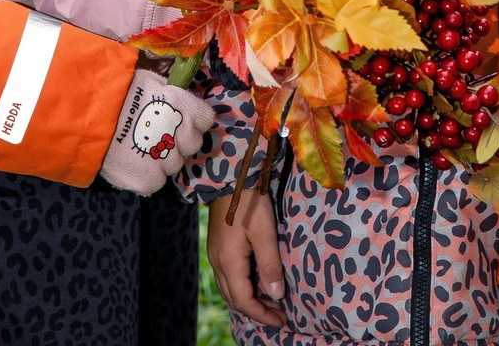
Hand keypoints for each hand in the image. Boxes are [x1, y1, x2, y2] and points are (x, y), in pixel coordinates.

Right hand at [97, 65, 216, 194]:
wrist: (88, 115)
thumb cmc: (117, 91)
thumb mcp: (150, 81)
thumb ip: (171, 94)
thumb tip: (179, 97)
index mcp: (184, 107)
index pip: (206, 119)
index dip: (191, 120)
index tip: (176, 118)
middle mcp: (181, 135)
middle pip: (192, 145)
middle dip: (177, 140)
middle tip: (154, 133)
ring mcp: (166, 161)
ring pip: (173, 165)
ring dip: (161, 159)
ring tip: (136, 147)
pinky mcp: (149, 181)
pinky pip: (155, 182)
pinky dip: (144, 175)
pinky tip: (129, 162)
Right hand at [206, 192, 285, 327]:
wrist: (229, 177)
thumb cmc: (249, 202)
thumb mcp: (264, 232)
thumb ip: (269, 264)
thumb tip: (276, 294)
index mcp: (228, 262)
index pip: (243, 301)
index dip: (262, 315)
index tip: (282, 320)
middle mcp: (218, 263)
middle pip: (234, 299)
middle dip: (256, 311)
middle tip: (280, 315)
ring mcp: (216, 255)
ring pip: (230, 289)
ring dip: (249, 300)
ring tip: (272, 302)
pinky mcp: (219, 248)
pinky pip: (229, 277)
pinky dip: (243, 287)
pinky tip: (258, 283)